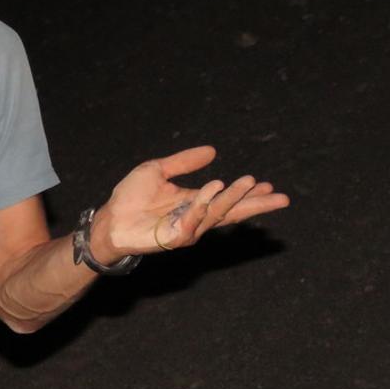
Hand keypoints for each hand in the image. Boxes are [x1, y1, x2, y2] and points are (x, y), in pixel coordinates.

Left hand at [89, 146, 288, 260]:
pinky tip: (213, 190)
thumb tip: (212, 150)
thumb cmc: (131, 197)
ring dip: (232, 198)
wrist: (110, 217)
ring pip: (215, 214)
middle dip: (255, 204)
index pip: (227, 200)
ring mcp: (185, 230)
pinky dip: (202, 205)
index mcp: (193, 203)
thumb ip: (184, 162)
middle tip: (279, 197)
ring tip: (248, 183)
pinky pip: (192, 220)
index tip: (268, 186)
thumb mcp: (158, 170)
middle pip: (231, 212)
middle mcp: (194, 218)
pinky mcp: (172, 237)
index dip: (248, 194)